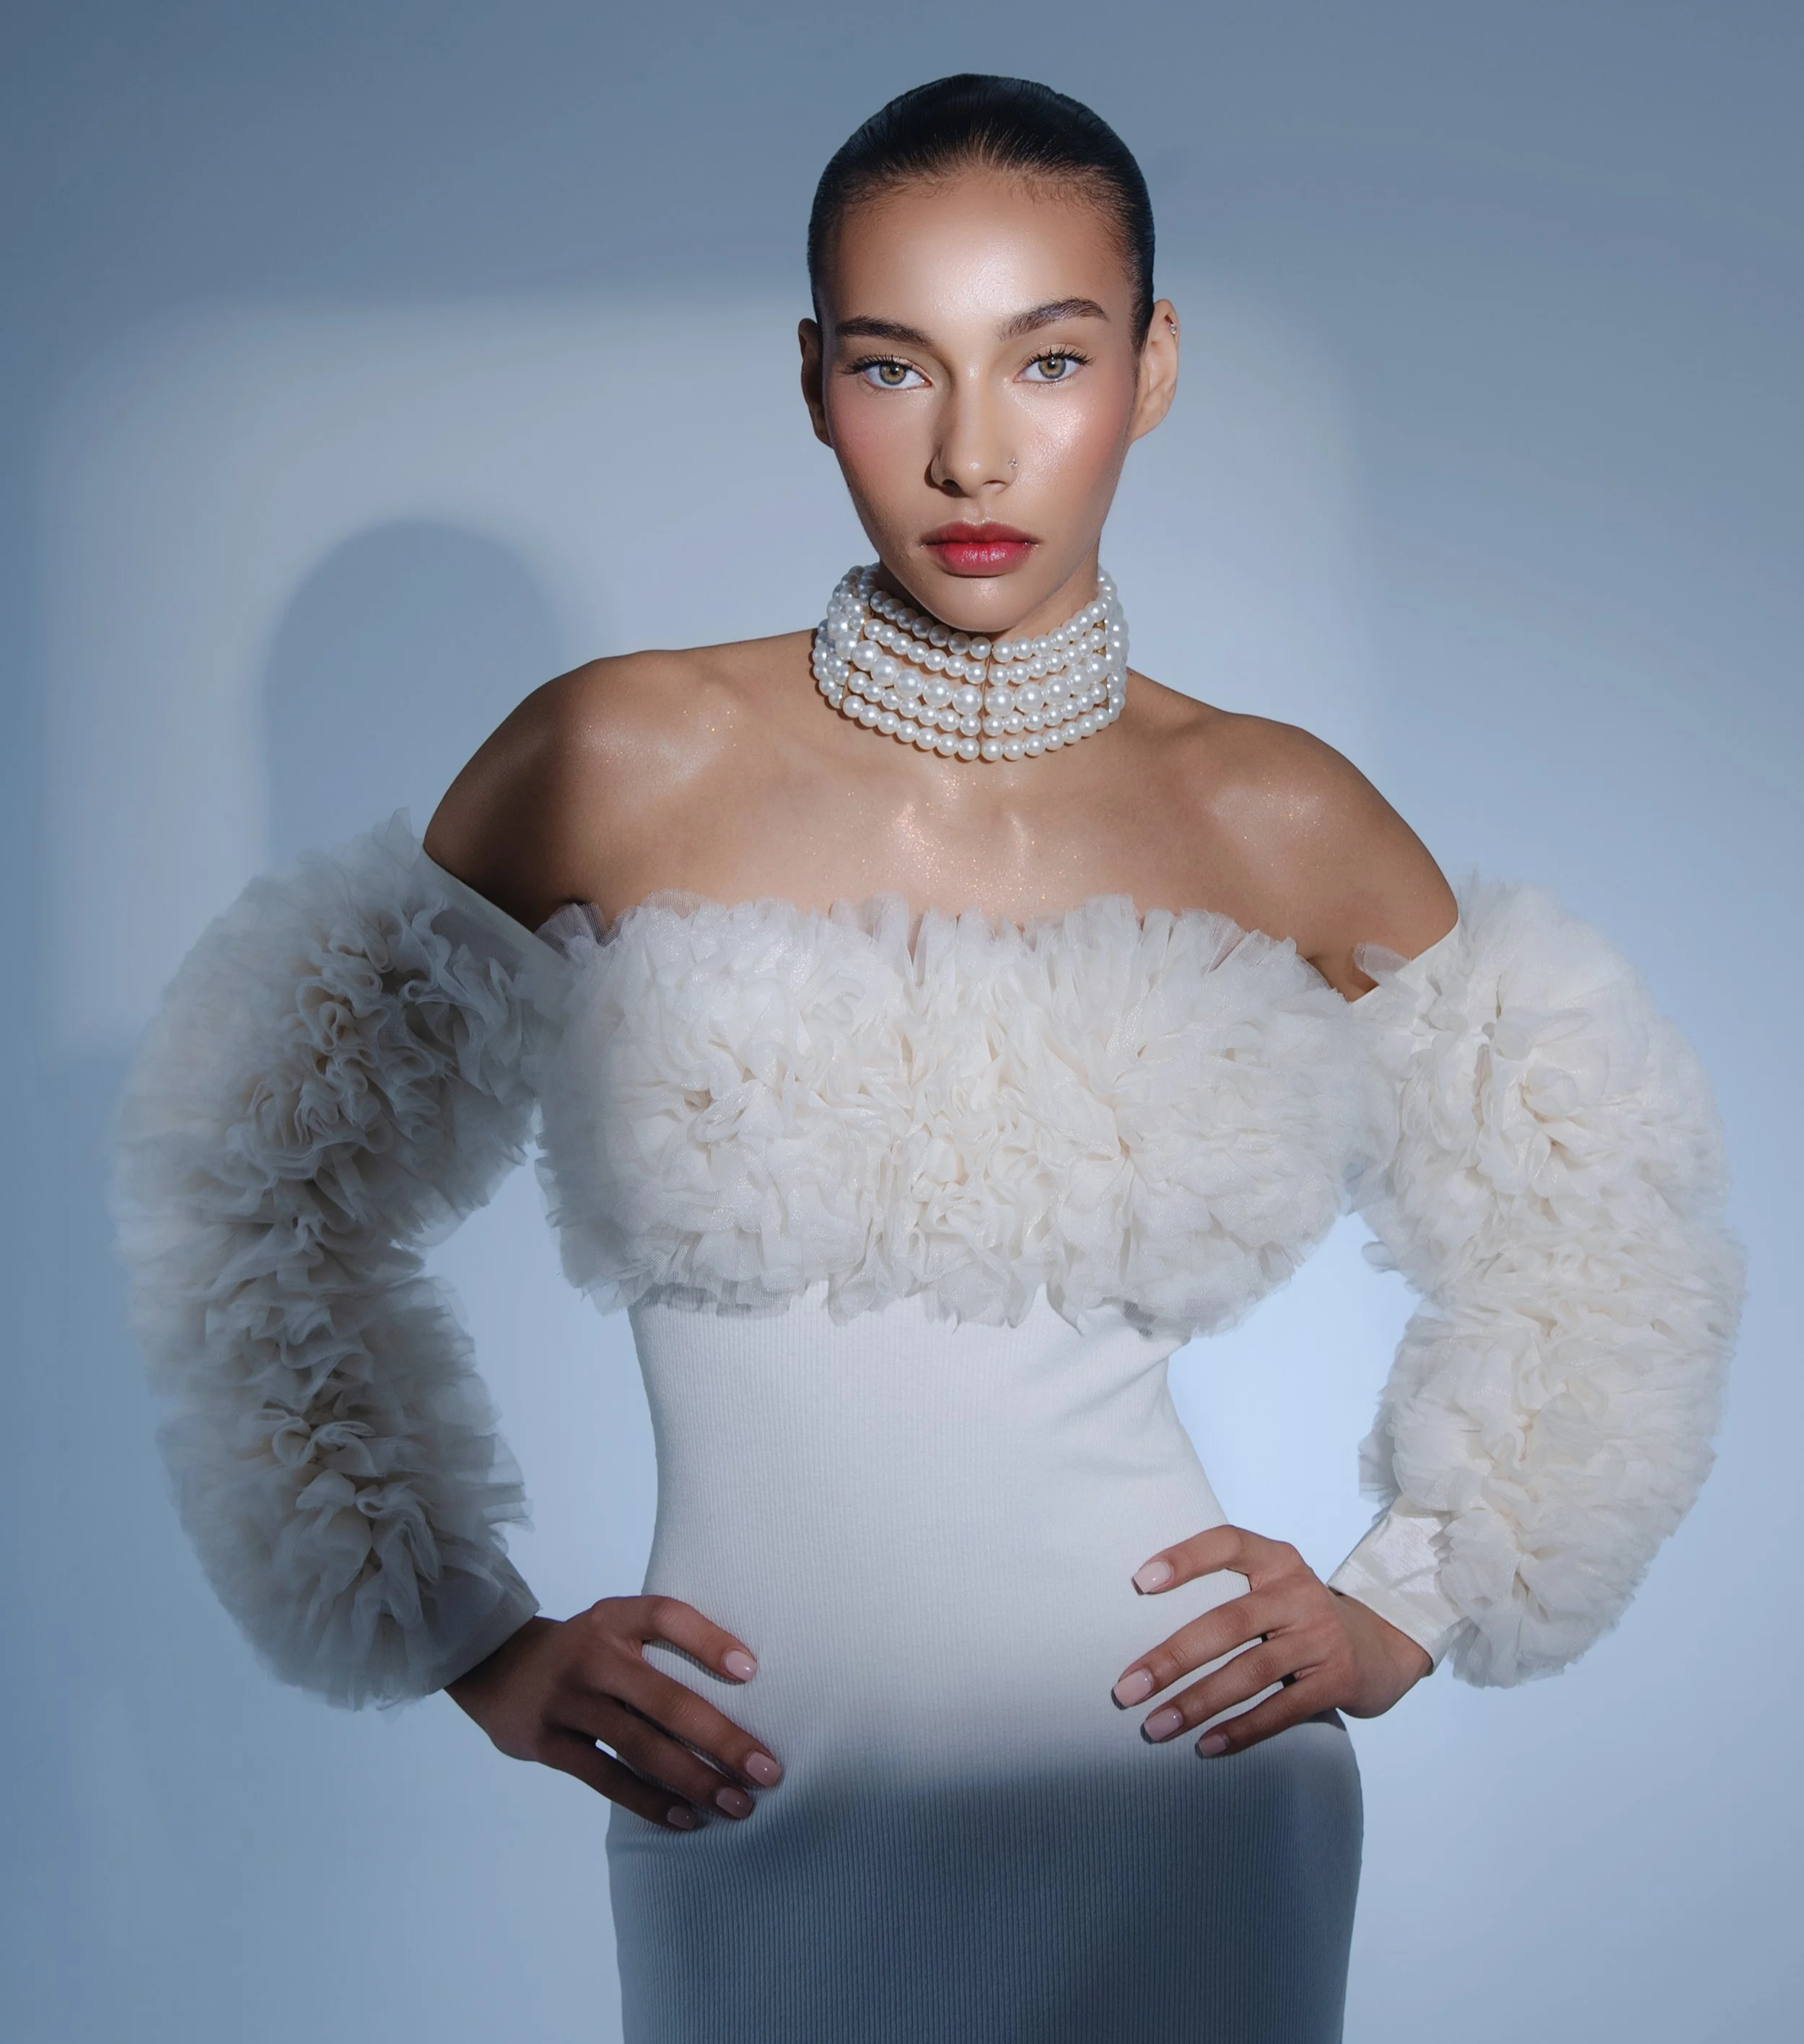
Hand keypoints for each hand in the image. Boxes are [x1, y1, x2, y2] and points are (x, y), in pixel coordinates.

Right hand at [446, 1597, 782, 1829]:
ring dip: (694, 1779)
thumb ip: (660, 1647)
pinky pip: (607, 1778)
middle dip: (722, 1739)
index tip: (751, 1670)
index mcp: (613, 1617)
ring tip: (738, 1805)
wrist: (498, 1668)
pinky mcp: (548, 1743)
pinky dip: (649, 1801)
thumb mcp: (613, 1628)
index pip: (665, 1616)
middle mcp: (591, 1656)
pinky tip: (686, 1818)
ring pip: (640, 1746)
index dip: (707, 1640)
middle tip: (767, 1771)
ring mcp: (567, 1700)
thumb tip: (743, 1687)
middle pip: (665, 1699)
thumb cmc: (585, 1651)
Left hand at [1110, 1525, 1431, 1756]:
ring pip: (1249, 1672)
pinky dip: (1241, 1730)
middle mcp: (1298, 1593)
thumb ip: (1228, 1593)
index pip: (1227, 1544)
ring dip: (1197, 1702)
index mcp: (1277, 1560)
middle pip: (1227, 1622)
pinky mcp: (1337, 1680)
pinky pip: (1281, 1710)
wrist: (1384, 1645)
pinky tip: (1206, 1745)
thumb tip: (1141, 1628)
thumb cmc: (1301, 1617)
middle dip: (1172, 1658)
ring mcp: (1320, 1637)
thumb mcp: (1274, 1587)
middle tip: (1127, 1688)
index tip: (1141, 1581)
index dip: (1185, 1558)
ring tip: (1156, 1726)